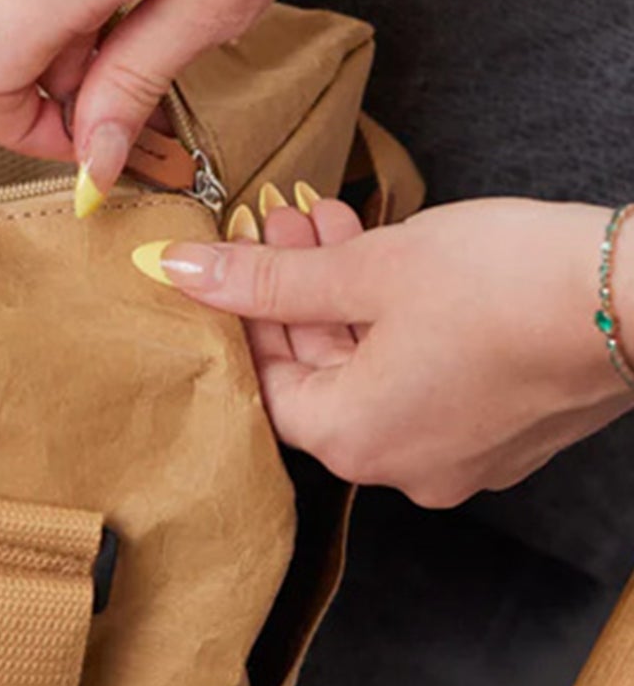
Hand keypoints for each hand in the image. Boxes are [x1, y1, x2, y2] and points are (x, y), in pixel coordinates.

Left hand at [132, 192, 633, 507]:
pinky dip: (396, 321)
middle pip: (318, 377)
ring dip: (342, 295)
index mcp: (355, 442)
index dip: (241, 316)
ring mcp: (460, 453)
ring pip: (372, 369)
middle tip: (281, 219)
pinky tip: (384, 253)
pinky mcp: (505, 428)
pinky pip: (424, 377)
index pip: (263, 387)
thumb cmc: (506, 285)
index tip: (231, 256)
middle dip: (294, 290)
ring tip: (326, 219)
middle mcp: (404, 466)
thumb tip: (180, 270)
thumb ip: (267, 278)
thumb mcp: (368, 268)